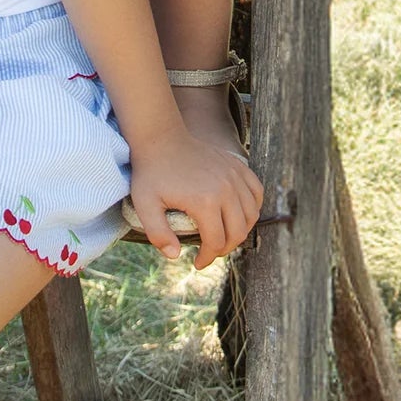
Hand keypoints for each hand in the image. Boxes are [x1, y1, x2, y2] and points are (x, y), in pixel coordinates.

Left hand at [125, 128, 261, 269]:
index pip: (216, 241)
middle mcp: (226, 190)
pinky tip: (239, 214)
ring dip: (240, 231)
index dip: (207, 258)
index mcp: (204, 202)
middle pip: (238, 232)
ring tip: (223, 236)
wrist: (161, 137)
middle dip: (225, 249)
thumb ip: (157, 233)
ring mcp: (235, 176)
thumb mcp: (144, 204)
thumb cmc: (151, 172)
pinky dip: (252, 208)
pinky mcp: (238, 166)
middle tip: (210, 252)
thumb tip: (176, 256)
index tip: (197, 263)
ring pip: (251, 215)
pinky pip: (256, 193)